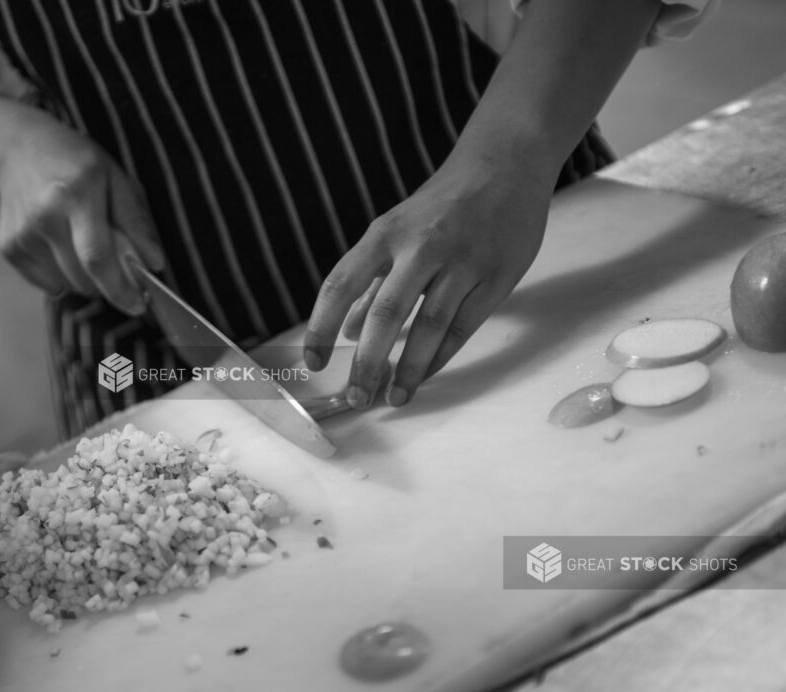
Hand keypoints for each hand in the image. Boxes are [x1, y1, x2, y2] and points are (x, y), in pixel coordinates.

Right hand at [0, 95, 164, 312]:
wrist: (17, 149)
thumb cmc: (75, 163)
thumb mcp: (116, 178)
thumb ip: (136, 222)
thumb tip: (154, 264)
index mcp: (78, 194)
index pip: (97, 257)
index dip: (120, 289)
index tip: (138, 305)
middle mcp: (45, 216)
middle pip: (83, 279)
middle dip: (108, 285)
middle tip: (118, 270)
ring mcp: (23, 234)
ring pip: (67, 285)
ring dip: (86, 280)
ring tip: (84, 246)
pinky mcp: (9, 248)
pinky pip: (47, 283)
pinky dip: (63, 276)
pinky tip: (61, 245)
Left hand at [304, 151, 553, 407]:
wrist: (504, 164)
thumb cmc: (440, 205)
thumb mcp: (395, 230)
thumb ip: (370, 282)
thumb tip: (346, 332)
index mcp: (385, 233)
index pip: (340, 284)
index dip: (322, 327)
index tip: (314, 362)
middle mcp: (421, 246)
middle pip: (386, 314)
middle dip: (368, 363)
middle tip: (357, 399)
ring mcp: (462, 262)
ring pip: (429, 327)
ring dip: (409, 370)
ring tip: (393, 399)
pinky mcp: (497, 277)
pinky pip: (463, 327)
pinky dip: (440, 357)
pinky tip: (424, 377)